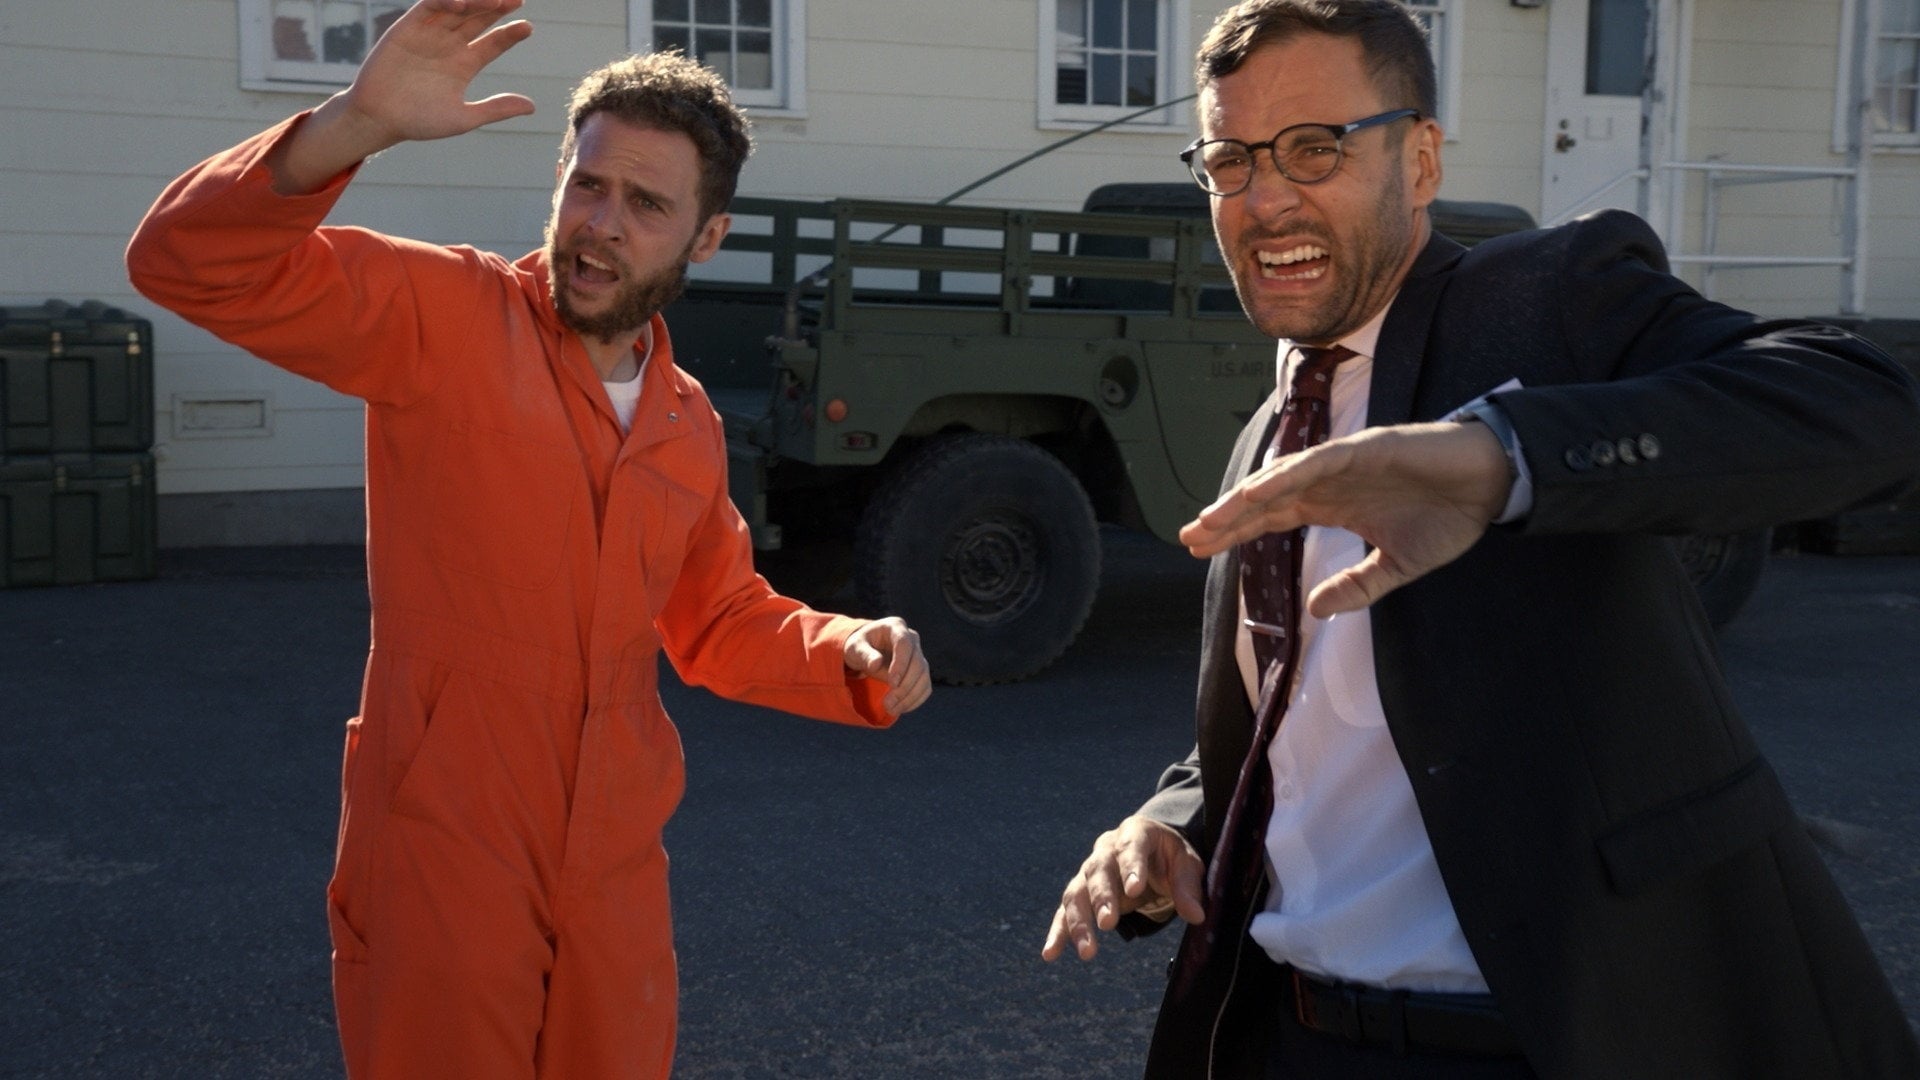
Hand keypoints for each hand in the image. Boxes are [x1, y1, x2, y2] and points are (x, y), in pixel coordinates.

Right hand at [270, 0, 535, 192]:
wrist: (379, 120)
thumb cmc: (418, 122)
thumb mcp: (464, 117)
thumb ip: (496, 109)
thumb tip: (533, 106)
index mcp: (463, 65)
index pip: (492, 44)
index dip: (509, 34)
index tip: (527, 28)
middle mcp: (448, 46)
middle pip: (477, 20)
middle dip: (497, 8)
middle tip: (517, 0)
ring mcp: (428, 35)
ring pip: (456, 9)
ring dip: (476, 2)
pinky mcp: (406, 29)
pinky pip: (427, 7)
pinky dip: (444, 1)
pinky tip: (462, 3)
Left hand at [843, 617, 930, 714]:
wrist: (866, 650)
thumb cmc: (859, 646)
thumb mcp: (854, 648)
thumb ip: (864, 655)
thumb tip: (876, 664)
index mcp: (896, 626)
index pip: (904, 644)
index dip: (901, 664)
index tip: (892, 683)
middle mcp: (912, 638)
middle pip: (918, 663)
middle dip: (905, 686)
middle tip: (888, 704)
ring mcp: (918, 654)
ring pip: (924, 677)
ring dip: (910, 696)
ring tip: (891, 710)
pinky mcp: (920, 670)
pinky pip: (924, 686)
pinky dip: (915, 699)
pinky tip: (901, 708)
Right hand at [1041, 816, 1204, 961]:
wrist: (1151, 853)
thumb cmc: (1170, 857)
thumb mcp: (1187, 864)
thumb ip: (1189, 887)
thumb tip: (1195, 915)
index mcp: (1135, 832)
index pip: (1131, 846)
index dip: (1132, 866)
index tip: (1135, 889)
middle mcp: (1106, 849)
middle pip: (1098, 870)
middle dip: (1102, 897)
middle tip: (1108, 923)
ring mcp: (1089, 871)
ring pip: (1076, 893)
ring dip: (1079, 922)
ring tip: (1087, 952)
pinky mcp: (1081, 893)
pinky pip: (1065, 912)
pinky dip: (1059, 932)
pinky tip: (1051, 953)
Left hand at [1178, 420, 1509, 616]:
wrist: (1491, 484)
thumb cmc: (1447, 516)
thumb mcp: (1396, 567)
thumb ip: (1357, 588)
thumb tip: (1317, 610)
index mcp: (1333, 504)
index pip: (1271, 518)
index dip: (1236, 532)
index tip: (1199, 549)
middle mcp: (1330, 481)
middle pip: (1266, 500)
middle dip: (1227, 517)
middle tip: (1188, 536)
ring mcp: (1345, 462)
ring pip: (1283, 478)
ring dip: (1247, 497)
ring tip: (1213, 518)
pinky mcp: (1367, 448)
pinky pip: (1319, 461)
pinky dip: (1287, 474)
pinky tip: (1260, 491)